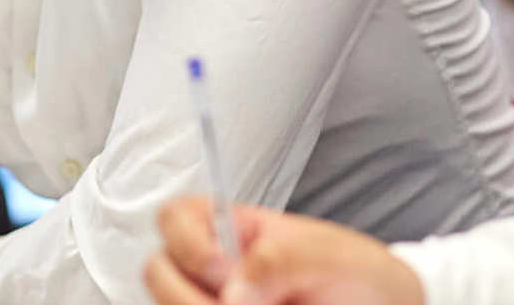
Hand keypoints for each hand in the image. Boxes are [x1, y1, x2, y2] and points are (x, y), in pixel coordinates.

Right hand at [145, 196, 422, 304]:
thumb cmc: (355, 277)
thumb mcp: (331, 255)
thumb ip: (282, 259)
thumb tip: (234, 292)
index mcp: (229, 230)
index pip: (174, 218)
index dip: (187, 242)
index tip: (223, 266)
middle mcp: (211, 271)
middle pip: (158, 274)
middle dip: (191, 295)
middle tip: (248, 304)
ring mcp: (209, 300)